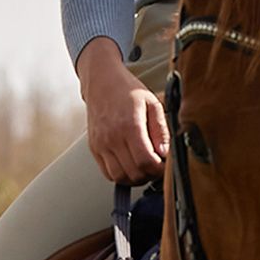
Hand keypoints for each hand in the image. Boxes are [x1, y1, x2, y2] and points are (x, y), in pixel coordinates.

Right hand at [75, 36, 166, 181]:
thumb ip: (160, 130)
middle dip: (149, 175)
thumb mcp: (152, 103)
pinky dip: (121, 175)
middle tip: (156, 166)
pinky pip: (108, 173)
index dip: (159, 169)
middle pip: (134, 173)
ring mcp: (101, 144)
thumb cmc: (127, 90)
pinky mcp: (94, 148)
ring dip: (135, 178)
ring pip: (120, 177)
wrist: (101, 81)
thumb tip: (164, 153)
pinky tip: (130, 165)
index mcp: (129, 125)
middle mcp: (112, 137)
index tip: (164, 165)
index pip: (145, 161)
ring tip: (143, 167)